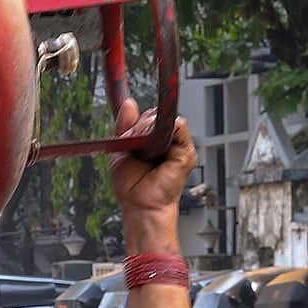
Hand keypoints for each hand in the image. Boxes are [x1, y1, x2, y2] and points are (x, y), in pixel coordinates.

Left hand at [109, 99, 195, 254]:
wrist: (140, 204)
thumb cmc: (132, 185)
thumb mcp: (121, 150)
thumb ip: (124, 126)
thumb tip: (129, 103)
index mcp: (153, 141)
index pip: (147, 117)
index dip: (136, 120)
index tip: (127, 128)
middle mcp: (167, 141)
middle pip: (154, 115)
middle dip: (139, 125)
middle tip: (132, 143)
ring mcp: (177, 145)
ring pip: (164, 118)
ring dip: (147, 129)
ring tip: (141, 150)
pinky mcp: (186, 151)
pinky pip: (177, 125)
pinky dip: (162, 131)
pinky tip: (153, 147)